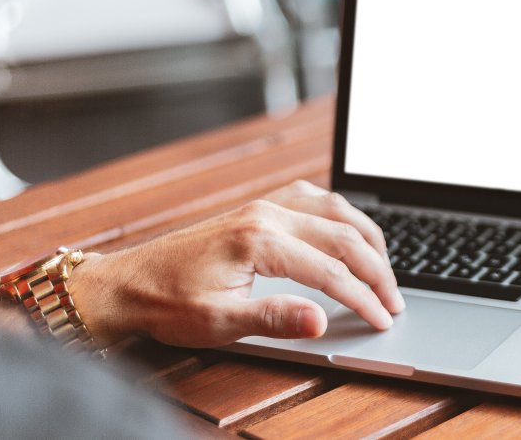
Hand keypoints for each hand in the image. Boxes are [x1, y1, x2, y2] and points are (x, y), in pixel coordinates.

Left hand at [69, 181, 404, 347]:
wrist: (126, 284)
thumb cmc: (166, 304)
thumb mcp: (219, 323)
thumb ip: (275, 319)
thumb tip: (322, 320)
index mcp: (259, 240)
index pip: (331, 272)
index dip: (363, 299)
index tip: (382, 321)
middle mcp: (266, 213)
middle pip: (344, 236)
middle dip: (377, 271)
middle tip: (394, 302)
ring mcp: (264, 205)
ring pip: (337, 209)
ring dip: (367, 237)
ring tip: (385, 269)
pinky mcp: (259, 207)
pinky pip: (315, 198)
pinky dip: (343, 216)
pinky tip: (350, 232)